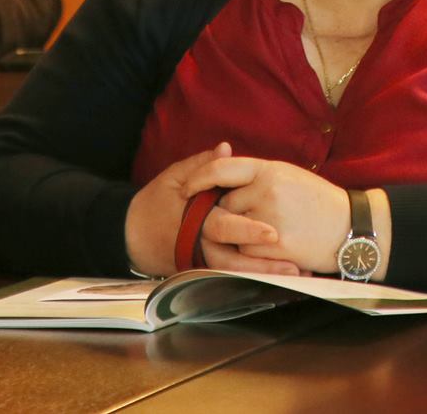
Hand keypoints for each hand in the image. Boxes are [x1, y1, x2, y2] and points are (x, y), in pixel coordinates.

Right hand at [124, 143, 288, 277]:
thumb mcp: (175, 176)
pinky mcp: (204, 269)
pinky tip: (280, 278)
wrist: (131, 235)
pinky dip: (254, 278)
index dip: (248, 230)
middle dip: (263, 262)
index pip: (223, 225)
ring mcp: (202, 260)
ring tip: (295, 274)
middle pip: (234, 257)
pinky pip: (232, 276)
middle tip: (293, 264)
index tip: (273, 233)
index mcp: (195, 218)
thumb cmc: (155, 201)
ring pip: (235, 272)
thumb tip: (226, 148)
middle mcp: (200, 243)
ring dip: (264, 274)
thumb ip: (203, 164)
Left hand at [185, 155, 352, 275]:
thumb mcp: (289, 175)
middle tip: (235, 217)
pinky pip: (246, 252)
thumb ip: (257, 174)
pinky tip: (270, 248)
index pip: (221, 169)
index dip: (198, 178)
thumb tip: (223, 172)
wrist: (351, 227)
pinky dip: (252, 253)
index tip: (185, 188)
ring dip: (238, 235)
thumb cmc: (320, 201)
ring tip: (262, 232)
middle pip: (223, 205)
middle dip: (225, 213)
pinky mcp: (276, 247)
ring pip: (232, 231)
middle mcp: (267, 192)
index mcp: (270, 170)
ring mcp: (271, 220)